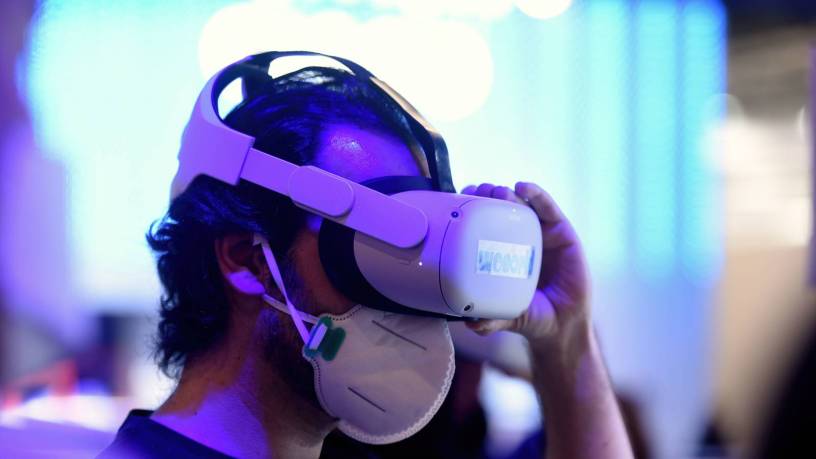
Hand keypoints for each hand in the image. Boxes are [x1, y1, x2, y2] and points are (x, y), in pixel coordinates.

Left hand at [461, 182, 589, 347]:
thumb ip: (489, 319)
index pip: (484, 224)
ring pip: (523, 205)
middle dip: (486, 196)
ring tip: (495, 191)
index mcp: (502, 253)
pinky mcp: (563, 234)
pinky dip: (536, 195)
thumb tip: (470, 322)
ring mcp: (542, 235)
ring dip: (507, 193)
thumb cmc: (531, 316)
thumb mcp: (505, 315)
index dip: (471, 210)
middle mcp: (520, 240)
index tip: (456, 200)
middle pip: (501, 210)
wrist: (563, 326)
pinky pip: (549, 209)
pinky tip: (523, 188)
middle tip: (474, 191)